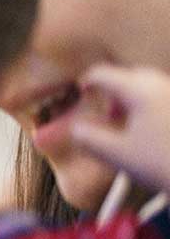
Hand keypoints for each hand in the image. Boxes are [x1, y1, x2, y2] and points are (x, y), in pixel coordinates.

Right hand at [68, 63, 169, 194]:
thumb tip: (76, 128)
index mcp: (140, 91)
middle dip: (116, 89)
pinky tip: (152, 129)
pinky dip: (152, 105)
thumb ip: (88, 138)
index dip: (88, 81)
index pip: (104, 74)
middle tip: (108, 113)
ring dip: (135, 98)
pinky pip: (165, 96)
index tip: (82, 91)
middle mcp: (162, 85)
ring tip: (129, 123)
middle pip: (132, 75)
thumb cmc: (161, 164)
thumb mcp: (116, 154)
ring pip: (151, 85)